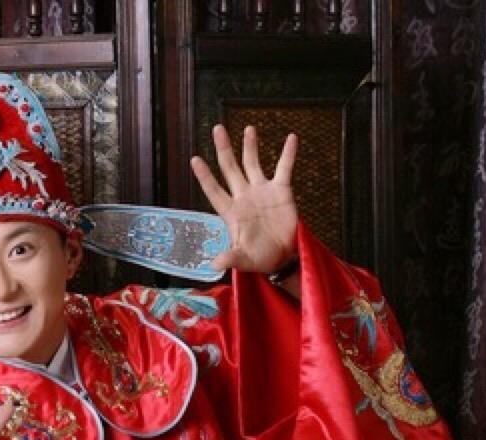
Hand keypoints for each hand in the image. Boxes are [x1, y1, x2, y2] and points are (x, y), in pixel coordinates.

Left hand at [191, 124, 298, 274]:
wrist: (283, 256)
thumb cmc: (259, 258)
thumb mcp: (243, 259)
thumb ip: (230, 258)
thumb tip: (214, 264)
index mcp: (231, 212)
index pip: (214, 190)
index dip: (205, 176)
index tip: (195, 159)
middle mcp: (243, 197)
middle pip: (230, 168)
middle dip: (224, 149)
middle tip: (217, 129)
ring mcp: (262, 191)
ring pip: (253, 163)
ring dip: (250, 146)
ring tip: (248, 129)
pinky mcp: (281, 190)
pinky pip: (284, 168)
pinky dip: (288, 153)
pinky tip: (291, 138)